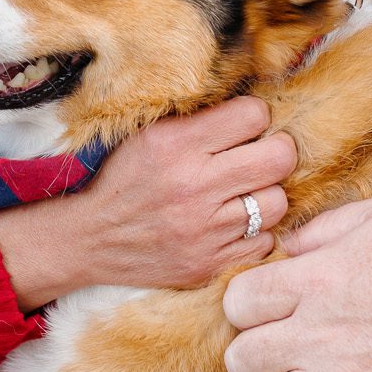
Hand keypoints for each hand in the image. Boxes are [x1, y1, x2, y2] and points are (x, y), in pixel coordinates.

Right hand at [0, 96, 295, 308]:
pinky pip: (265, 242)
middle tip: (261, 157)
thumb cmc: (124, 179)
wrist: (91, 239)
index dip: (255, 117)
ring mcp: (204, 230)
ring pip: (278, 202)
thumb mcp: (149, 135)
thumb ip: (199, 122)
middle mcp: (194, 185)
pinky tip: (232, 224)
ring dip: (265, 195)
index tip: (245, 127)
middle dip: (276, 152)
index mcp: (176, 144)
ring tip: (244, 193)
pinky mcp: (209, 263)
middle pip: (280, 157)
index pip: (254, 114)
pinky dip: (254, 233)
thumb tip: (254, 108)